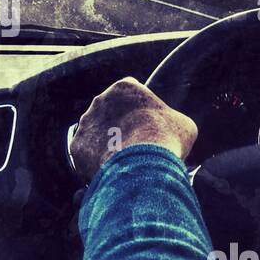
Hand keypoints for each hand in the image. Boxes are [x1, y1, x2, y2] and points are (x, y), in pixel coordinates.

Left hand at [70, 77, 197, 182]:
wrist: (143, 164)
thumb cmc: (166, 140)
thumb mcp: (183, 124)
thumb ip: (171, 121)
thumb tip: (171, 130)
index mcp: (125, 87)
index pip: (130, 96)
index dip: (140, 113)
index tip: (147, 128)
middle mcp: (100, 100)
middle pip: (110, 115)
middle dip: (119, 129)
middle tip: (134, 147)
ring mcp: (86, 123)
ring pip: (96, 135)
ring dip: (106, 145)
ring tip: (122, 162)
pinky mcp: (77, 145)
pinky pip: (86, 155)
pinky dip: (96, 163)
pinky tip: (111, 172)